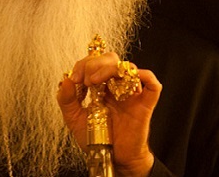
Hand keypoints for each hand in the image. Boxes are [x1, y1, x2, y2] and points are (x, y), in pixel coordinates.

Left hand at [56, 52, 161, 175]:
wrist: (112, 159)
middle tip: (85, 80)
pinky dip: (144, 76)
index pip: (95, 62)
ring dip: (109, 68)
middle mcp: (116, 85)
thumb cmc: (95, 138)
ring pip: (128, 67)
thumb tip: (66, 79)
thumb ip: (67, 99)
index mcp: (101, 85)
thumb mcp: (73, 118)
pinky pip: (152, 84)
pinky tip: (129, 81)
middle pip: (111, 59)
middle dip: (94, 63)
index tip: (74, 78)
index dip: (83, 64)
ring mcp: (131, 93)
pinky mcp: (145, 104)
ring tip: (94, 81)